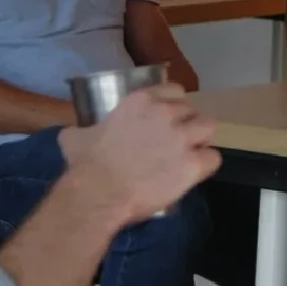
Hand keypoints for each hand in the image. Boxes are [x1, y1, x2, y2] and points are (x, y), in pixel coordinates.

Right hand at [60, 87, 215, 223]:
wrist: (97, 194)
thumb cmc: (85, 165)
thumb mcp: (76, 136)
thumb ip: (82, 128)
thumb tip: (73, 133)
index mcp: (141, 101)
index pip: (174, 91)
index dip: (173, 106)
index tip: (168, 120)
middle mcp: (165, 113)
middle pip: (192, 111)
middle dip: (186, 125)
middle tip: (176, 143)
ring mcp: (181, 138)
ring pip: (209, 127)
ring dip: (201, 140)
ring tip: (191, 154)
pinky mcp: (192, 164)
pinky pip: (214, 157)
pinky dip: (206, 165)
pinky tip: (193, 173)